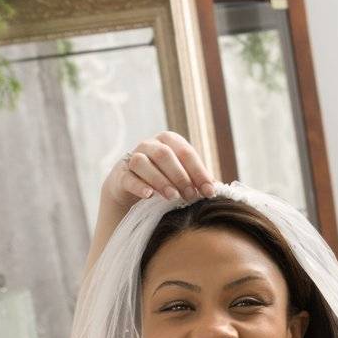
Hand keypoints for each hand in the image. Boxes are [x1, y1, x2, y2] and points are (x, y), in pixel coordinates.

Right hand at [100, 132, 217, 213]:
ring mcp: (132, 158)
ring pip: (143, 163)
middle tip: (191, 196)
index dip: (199, 171)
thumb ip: (197, 179)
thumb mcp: (181, 177)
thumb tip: (217, 188)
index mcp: (168, 141)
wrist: (131, 189)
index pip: (186, 152)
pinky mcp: (120, 174)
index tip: (210, 191)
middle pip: (164, 154)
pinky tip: (149, 196)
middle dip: (180, 176)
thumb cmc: (163, 180)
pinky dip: (139, 186)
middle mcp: (149, 145)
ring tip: (172, 197)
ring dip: (160, 180)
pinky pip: (128, 177)